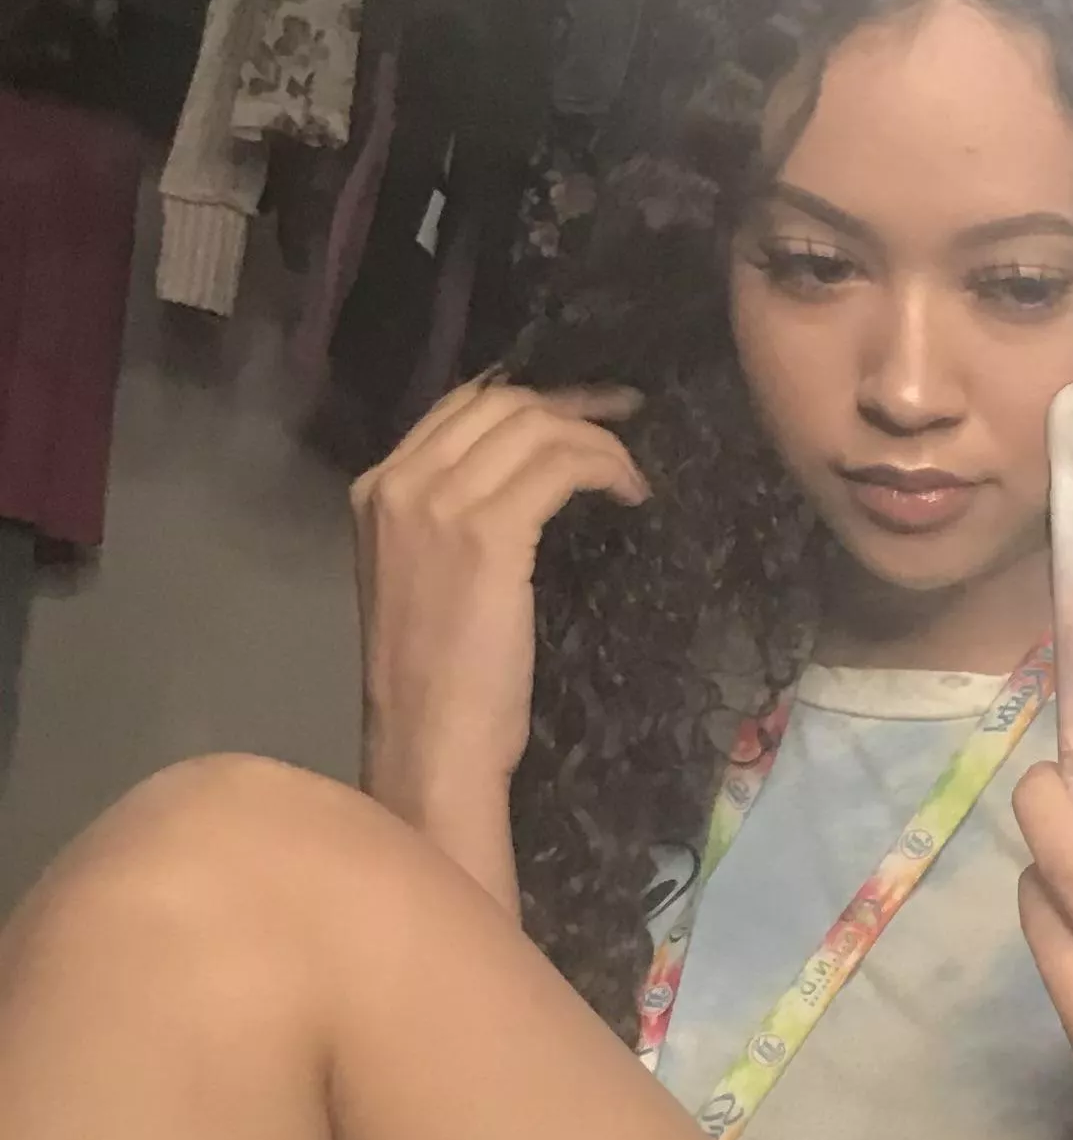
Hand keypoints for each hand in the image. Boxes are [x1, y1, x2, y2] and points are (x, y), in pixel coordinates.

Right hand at [352, 377, 647, 808]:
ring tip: (630, 474)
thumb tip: (520, 483)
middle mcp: (400, 483)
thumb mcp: (425, 578)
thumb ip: (449, 519)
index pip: (460, 407)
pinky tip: (629, 493)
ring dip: (597, 441)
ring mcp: (439, 504)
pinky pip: (561, 466)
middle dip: (570, 405)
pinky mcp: (487, 533)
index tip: (582, 412)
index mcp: (376, 489)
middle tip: (623, 422)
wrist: (428, 741)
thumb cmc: (436, 682)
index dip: (530, 398)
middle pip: (499, 403)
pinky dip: (604, 467)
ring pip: (534, 428)